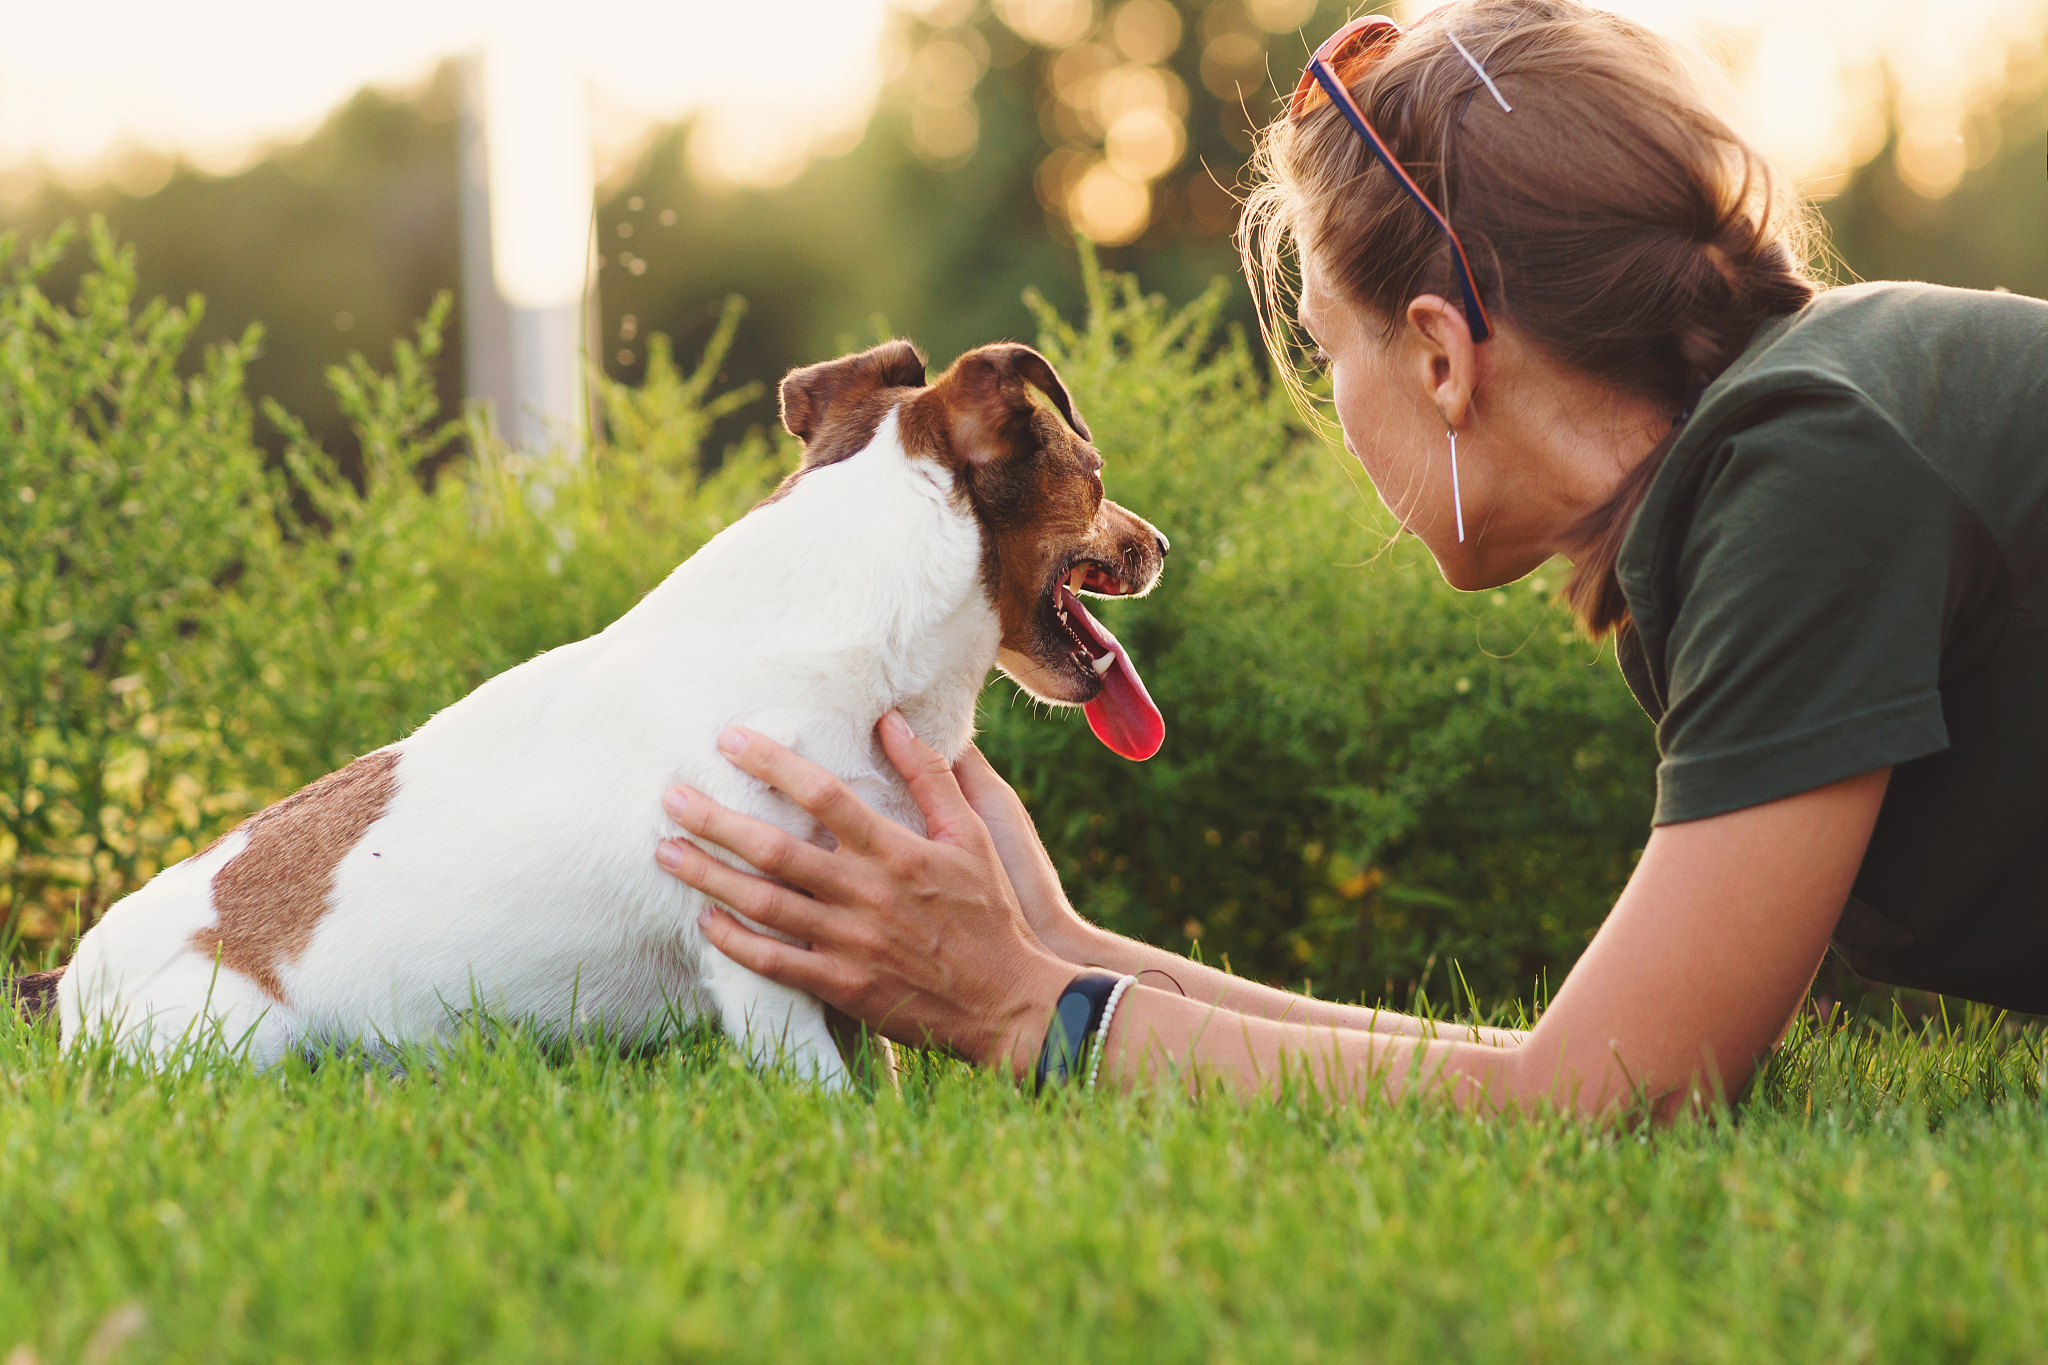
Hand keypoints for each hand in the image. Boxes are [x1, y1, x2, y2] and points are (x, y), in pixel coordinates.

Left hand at [654, 713, 1074, 1077]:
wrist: (1008, 1002)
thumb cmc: (991, 913)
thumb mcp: (973, 835)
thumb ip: (931, 776)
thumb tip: (891, 720)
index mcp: (897, 852)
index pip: (824, 796)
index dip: (774, 764)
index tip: (730, 739)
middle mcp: (867, 894)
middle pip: (776, 849)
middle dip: (717, 821)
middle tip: (671, 797)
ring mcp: (851, 944)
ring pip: (764, 905)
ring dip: (710, 876)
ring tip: (666, 852)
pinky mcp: (843, 986)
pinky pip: (776, 963)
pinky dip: (736, 942)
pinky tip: (705, 920)